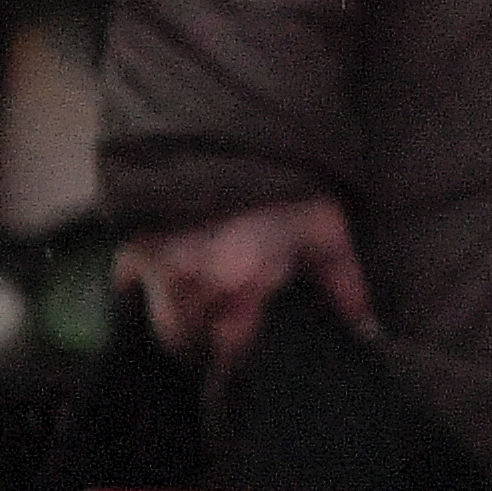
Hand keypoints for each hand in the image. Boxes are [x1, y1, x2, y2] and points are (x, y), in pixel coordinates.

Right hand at [115, 194, 373, 364]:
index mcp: (237, 289)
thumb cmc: (285, 181)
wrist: (232, 127)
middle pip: (185, 343)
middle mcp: (189, 286)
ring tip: (199, 312)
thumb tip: (366, 328)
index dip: (235, 363)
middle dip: (203, 345)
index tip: (241, 363)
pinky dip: (139, 289)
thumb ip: (344, 284)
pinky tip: (163, 281)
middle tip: (222, 333)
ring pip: (156, 320)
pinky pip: (125, 283)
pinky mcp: (131, 241)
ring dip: (176, 323)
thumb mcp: (324, 228)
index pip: (229, 354)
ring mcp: (154, 266)